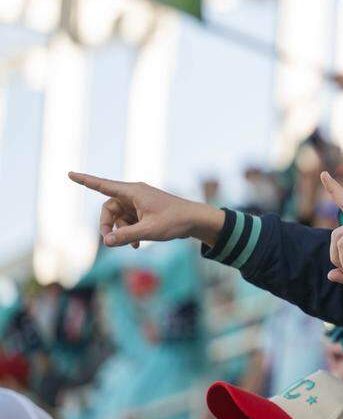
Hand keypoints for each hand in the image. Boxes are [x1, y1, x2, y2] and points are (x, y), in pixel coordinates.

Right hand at [68, 172, 224, 246]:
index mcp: (134, 192)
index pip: (103, 185)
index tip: (70, 173)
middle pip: (108, 208)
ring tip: (133, 244)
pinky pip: (128, 221)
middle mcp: (134, 194)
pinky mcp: (144, 210)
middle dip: (107, 225)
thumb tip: (106, 241)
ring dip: (121, 231)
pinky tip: (136, 245)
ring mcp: (139, 202)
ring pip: (118, 217)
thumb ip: (126, 236)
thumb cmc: (175, 222)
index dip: (86, 180)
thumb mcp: (149, 231)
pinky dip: (129, 232)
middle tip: (109, 241)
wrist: (196, 221)